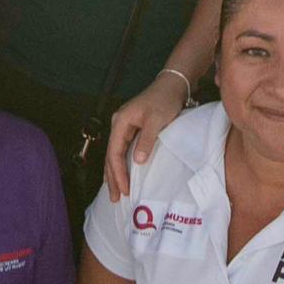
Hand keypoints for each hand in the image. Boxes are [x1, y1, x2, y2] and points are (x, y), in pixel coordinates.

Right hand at [99, 77, 188, 198]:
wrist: (172, 85)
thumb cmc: (164, 100)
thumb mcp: (157, 119)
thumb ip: (146, 139)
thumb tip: (137, 161)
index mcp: (120, 122)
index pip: (114, 152)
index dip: (118, 173)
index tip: (124, 189)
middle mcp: (118, 125)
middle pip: (111, 155)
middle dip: (112, 177)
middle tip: (115, 198)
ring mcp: (124, 127)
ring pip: (115, 155)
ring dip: (115, 173)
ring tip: (115, 192)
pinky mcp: (132, 130)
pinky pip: (122, 151)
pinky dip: (121, 165)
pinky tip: (122, 175)